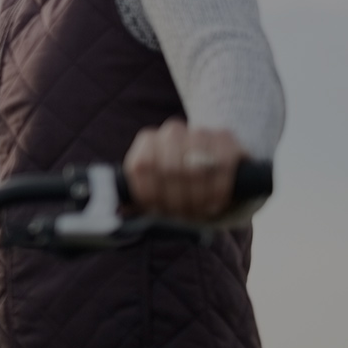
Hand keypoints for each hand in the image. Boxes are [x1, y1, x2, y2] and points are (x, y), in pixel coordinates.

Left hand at [123, 118, 243, 220]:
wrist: (213, 169)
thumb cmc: (177, 186)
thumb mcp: (153, 190)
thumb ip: (135, 197)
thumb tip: (122, 208)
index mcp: (148, 141)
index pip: (143, 167)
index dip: (151, 194)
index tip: (158, 211)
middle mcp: (172, 131)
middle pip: (170, 170)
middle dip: (177, 200)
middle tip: (183, 215)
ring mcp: (199, 131)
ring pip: (196, 169)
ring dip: (198, 198)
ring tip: (200, 211)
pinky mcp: (225, 137)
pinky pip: (222, 165)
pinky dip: (219, 189)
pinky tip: (217, 202)